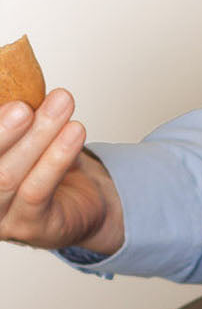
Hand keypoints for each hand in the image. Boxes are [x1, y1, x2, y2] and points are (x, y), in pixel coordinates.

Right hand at [0, 89, 123, 252]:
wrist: (86, 202)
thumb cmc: (47, 165)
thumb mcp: (28, 135)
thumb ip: (19, 116)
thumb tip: (19, 80)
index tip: (7, 98)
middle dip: (3, 130)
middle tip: (23, 106)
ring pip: (7, 176)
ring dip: (38, 137)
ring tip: (62, 106)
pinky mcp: (30, 228)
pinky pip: (38, 191)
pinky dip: (57, 158)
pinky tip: (75, 132)